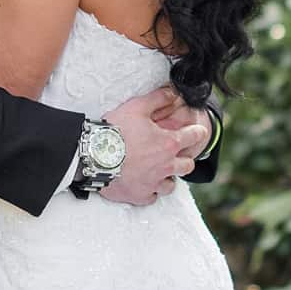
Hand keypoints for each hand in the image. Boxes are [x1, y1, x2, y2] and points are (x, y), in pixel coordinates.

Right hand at [96, 86, 205, 205]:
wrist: (92, 155)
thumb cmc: (115, 131)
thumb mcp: (137, 107)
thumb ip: (158, 99)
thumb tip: (174, 92)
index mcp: (168, 144)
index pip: (194, 137)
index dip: (197, 132)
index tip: (198, 131)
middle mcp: (165, 166)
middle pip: (187, 166)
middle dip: (184, 159)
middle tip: (174, 154)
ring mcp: (153, 183)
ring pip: (170, 185)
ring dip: (167, 177)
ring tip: (159, 171)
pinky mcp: (139, 196)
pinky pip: (151, 197)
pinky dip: (150, 191)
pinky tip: (144, 184)